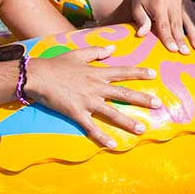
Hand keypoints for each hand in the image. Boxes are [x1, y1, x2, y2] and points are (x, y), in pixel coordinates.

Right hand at [23, 45, 159, 148]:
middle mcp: (95, 87)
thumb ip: (96, 51)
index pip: (122, 72)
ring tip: (141, 129)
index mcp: (96, 72)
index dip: (138, 72)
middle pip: (123, 93)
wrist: (36, 76)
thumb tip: (112, 48)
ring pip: (111, 112)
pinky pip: (91, 127)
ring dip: (127, 122)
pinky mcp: (76, 113)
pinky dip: (102, 136)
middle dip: (142, 99)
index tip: (153, 74)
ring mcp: (87, 101)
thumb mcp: (77, 53)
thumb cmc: (56, 64)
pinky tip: (113, 145)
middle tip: (158, 104)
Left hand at [127, 0, 194, 53]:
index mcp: (159, 3)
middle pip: (178, 24)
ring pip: (189, 20)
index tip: (173, 49)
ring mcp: (182, 1)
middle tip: (187, 52)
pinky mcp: (187, 2)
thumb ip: (141, 20)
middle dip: (182, 39)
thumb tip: (141, 34)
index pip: (164, 24)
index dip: (168, 37)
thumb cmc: (141, 1)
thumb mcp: (136, 9)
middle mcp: (172, 1)